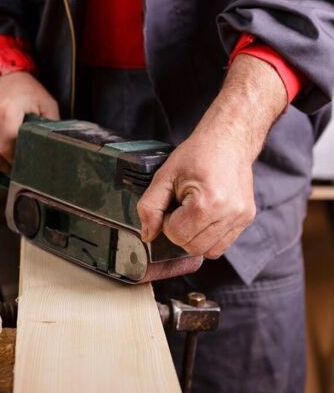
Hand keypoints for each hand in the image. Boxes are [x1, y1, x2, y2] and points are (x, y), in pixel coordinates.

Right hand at [0, 71, 59, 171]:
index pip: (8, 146)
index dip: (18, 160)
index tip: (29, 166)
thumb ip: (50, 127)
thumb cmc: (28, 91)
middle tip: (22, 171)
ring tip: (13, 166)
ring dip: (0, 165)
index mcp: (6, 109)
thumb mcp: (47, 105)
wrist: (4, 75)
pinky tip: (3, 156)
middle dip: (9, 168)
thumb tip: (54, 148)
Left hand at [137, 132, 255, 258]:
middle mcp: (229, 213)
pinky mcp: (246, 219)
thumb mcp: (164, 176)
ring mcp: (241, 218)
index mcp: (207, 202)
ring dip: (194, 237)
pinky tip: (205, 218)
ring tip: (193, 213)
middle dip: (180, 232)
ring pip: (208, 251)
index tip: (173, 204)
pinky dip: (208, 238)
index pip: (176, 235)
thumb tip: (147, 235)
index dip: (167, 222)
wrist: (228, 141)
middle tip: (181, 209)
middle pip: (192, 247)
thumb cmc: (196, 155)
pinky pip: (221, 246)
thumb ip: (150, 207)